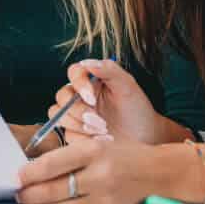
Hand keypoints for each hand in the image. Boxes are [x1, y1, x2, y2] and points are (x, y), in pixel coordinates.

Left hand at [16, 138, 173, 203]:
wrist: (165, 175)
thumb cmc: (131, 157)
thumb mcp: (103, 145)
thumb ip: (74, 156)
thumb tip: (40, 169)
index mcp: (95, 150)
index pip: (51, 164)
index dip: (29, 173)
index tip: (17, 177)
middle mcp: (98, 174)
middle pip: (52, 189)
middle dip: (29, 194)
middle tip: (19, 194)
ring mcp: (104, 198)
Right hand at [46, 59, 178, 143]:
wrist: (146, 137)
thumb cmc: (138, 109)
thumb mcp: (128, 86)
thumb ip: (110, 71)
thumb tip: (88, 62)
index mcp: (92, 80)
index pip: (74, 73)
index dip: (79, 84)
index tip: (92, 98)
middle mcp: (81, 96)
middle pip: (62, 97)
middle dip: (78, 110)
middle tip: (100, 121)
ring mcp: (76, 116)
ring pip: (58, 115)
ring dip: (78, 125)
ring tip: (103, 131)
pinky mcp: (76, 134)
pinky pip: (67, 135)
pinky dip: (83, 139)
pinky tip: (103, 140)